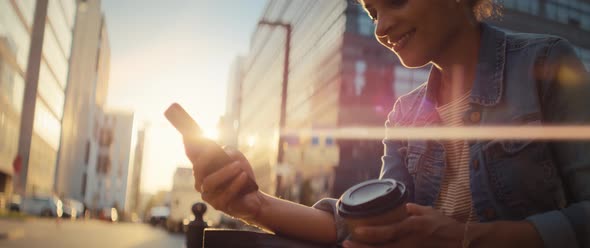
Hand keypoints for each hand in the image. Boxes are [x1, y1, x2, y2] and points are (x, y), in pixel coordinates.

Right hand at [184, 139, 263, 220]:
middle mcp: (201, 183)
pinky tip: (243, 176)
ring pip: (209, 182)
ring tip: (238, 165)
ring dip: (224, 172)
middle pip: (198, 169)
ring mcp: (208, 196)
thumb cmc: (242, 176)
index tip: (186, 135)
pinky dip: (234, 184)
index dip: (188, 145)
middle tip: (217, 150)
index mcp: (204, 169)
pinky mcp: (219, 205)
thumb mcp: (237, 159)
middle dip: (206, 158)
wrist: (254, 198)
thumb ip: (228, 152)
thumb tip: (221, 150)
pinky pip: (224, 194)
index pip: (192, 155)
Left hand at [343, 203, 463, 247]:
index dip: (371, 234)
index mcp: (413, 227)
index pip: (388, 232)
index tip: (356, 231)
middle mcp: (411, 242)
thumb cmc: (445, 225)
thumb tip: (399, 206)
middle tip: (346, 243)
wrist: (464, 242)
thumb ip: (412, 209)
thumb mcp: (428, 212)